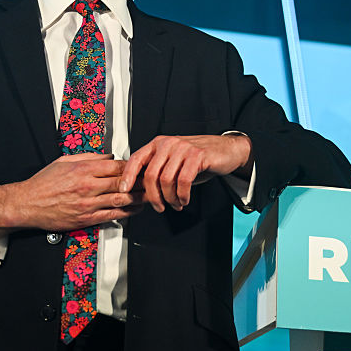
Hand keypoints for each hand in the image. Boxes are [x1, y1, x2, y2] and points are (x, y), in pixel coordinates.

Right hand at [0, 153, 142, 236]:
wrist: (26, 204)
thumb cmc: (43, 183)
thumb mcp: (65, 160)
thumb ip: (89, 157)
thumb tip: (108, 156)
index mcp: (84, 169)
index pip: (118, 166)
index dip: (134, 166)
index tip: (141, 167)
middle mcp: (88, 186)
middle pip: (124, 182)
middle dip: (140, 182)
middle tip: (151, 181)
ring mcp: (88, 203)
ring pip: (121, 200)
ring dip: (138, 198)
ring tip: (148, 196)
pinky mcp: (86, 218)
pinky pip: (112, 215)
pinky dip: (126, 213)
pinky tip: (134, 210)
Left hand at [118, 134, 252, 212]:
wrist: (226, 150)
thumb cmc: (199, 158)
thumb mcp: (174, 161)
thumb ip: (157, 170)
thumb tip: (140, 190)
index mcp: (159, 143)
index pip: (136, 159)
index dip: (128, 176)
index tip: (124, 190)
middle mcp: (169, 143)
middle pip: (151, 174)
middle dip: (153, 196)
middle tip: (159, 207)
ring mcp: (183, 148)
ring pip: (166, 180)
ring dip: (170, 198)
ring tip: (175, 204)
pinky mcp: (197, 156)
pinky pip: (183, 181)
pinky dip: (182, 195)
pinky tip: (184, 199)